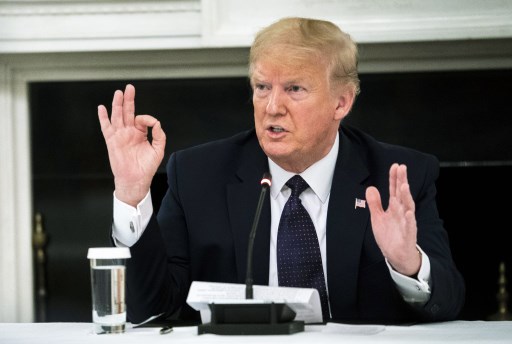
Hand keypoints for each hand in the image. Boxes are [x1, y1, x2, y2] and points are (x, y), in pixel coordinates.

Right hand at [98, 84, 165, 205]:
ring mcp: (120, 136)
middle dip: (129, 100)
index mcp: (140, 134)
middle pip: (128, 112)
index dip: (147, 118)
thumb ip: (159, 135)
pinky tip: (101, 108)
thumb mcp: (158, 150)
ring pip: (117, 116)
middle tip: (130, 88)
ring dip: (117, 104)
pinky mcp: (112, 141)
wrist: (135, 180)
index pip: (142, 119)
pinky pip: (106, 127)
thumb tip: (157, 123)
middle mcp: (129, 133)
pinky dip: (103, 118)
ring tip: (118, 93)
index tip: (151, 123)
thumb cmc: (146, 168)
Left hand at [365, 163, 420, 276]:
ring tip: (404, 186)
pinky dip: (410, 220)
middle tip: (402, 168)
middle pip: (402, 195)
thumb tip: (371, 188)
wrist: (397, 256)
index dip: (394, 178)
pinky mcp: (408, 235)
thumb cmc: (390, 236)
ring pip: (408, 208)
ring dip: (406, 197)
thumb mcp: (377, 218)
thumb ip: (375, 203)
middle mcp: (402, 213)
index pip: (395, 190)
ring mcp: (406, 223)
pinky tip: (409, 212)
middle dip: (402, 181)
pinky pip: (410, 227)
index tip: (395, 166)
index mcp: (394, 208)